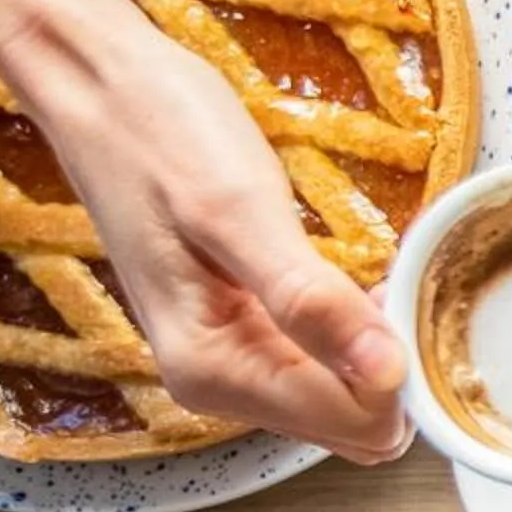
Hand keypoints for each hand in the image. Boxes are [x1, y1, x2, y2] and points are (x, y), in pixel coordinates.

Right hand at [24, 25, 411, 462]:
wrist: (102, 87)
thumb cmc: (156, 132)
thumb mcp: (239, 210)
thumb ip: (309, 300)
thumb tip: (384, 374)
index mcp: (214, 369)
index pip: (357, 424)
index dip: (403, 372)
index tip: (409, 303)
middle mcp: (219, 383)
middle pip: (357, 424)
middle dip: (396, 367)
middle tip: (398, 286)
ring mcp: (232, 360)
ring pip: (348, 399)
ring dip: (380, 349)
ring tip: (376, 276)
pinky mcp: (246, 333)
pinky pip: (327, 363)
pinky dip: (358, 332)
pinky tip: (358, 281)